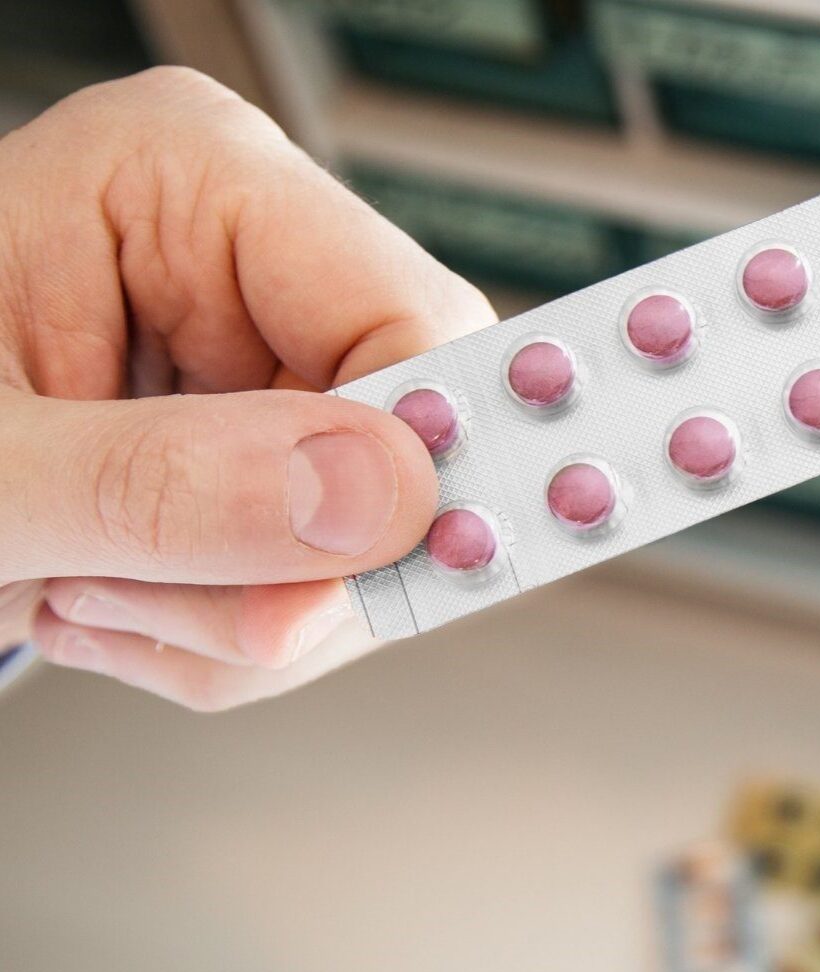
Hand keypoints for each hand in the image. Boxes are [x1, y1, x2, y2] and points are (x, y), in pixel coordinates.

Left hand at [0, 68, 493, 708]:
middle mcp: (245, 258)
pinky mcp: (254, 450)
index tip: (388, 572)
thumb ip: (167, 488)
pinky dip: (223, 631)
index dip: (419, 465)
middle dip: (296, 570)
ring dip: (239, 616)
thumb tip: (376, 499)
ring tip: (88, 590)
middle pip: (409, 447)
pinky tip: (115, 596)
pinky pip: (321, 580)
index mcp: (186, 179)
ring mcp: (256, 359)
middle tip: (156, 599)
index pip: (407, 319)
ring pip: (373, 539)